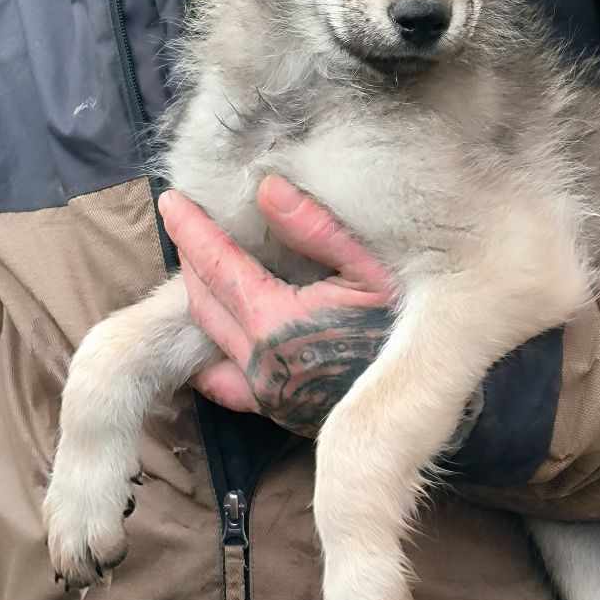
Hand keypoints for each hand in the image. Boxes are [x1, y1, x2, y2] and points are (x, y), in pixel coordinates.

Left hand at [157, 177, 395, 436]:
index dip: (191, 230)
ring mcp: (265, 392)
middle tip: (181, 223)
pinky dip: (207, 355)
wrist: (427, 398)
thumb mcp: (372, 270)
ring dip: (197, 297)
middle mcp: (259, 363)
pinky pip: (224, 384)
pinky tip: (207, 340)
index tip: (172, 199)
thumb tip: (267, 188)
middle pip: (204, 301)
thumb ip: (316, 229)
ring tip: (195, 265)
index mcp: (276, 323)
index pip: (218, 266)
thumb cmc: (406, 326)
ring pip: (208, 338)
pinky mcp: (277, 411)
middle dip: (188, 258)